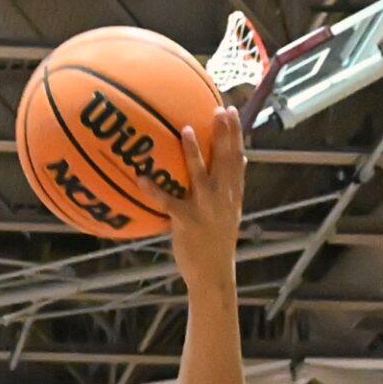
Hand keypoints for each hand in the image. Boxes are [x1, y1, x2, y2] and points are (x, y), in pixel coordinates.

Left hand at [153, 107, 243, 293]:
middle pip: (224, 160)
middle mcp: (222, 198)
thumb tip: (241, 160)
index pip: (236, 159)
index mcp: (232, 195)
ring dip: (193, 152)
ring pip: (199, 175)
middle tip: (218, 109)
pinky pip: (167, 202)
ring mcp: (205, 208)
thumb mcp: (231, 213)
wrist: (213, 274)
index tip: (231, 112)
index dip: (235, 135)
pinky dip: (154, 189)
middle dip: (223, 134)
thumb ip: (232, 187)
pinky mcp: (186, 221)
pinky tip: (141, 177)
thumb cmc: (217, 243)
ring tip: (186, 129)